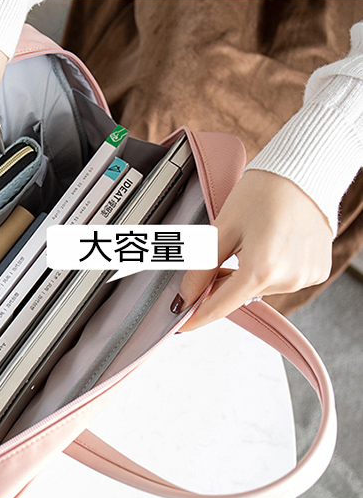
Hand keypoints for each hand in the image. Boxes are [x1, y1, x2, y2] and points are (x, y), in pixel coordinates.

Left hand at [175, 169, 333, 329]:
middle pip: (239, 295)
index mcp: (262, 270)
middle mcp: (288, 280)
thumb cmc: (265, 192)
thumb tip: (184, 297)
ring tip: (247, 242)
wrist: (306, 172)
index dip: (197, 316)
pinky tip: (268, 243)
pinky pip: (280, 280)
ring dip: (244, 275)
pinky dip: (267, 269)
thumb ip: (201, 268)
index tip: (180, 324)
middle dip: (220, 284)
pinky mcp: (317, 272)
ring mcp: (305, 277)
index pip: (220, 307)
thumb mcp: (222, 229)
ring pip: (258, 288)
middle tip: (215, 256)